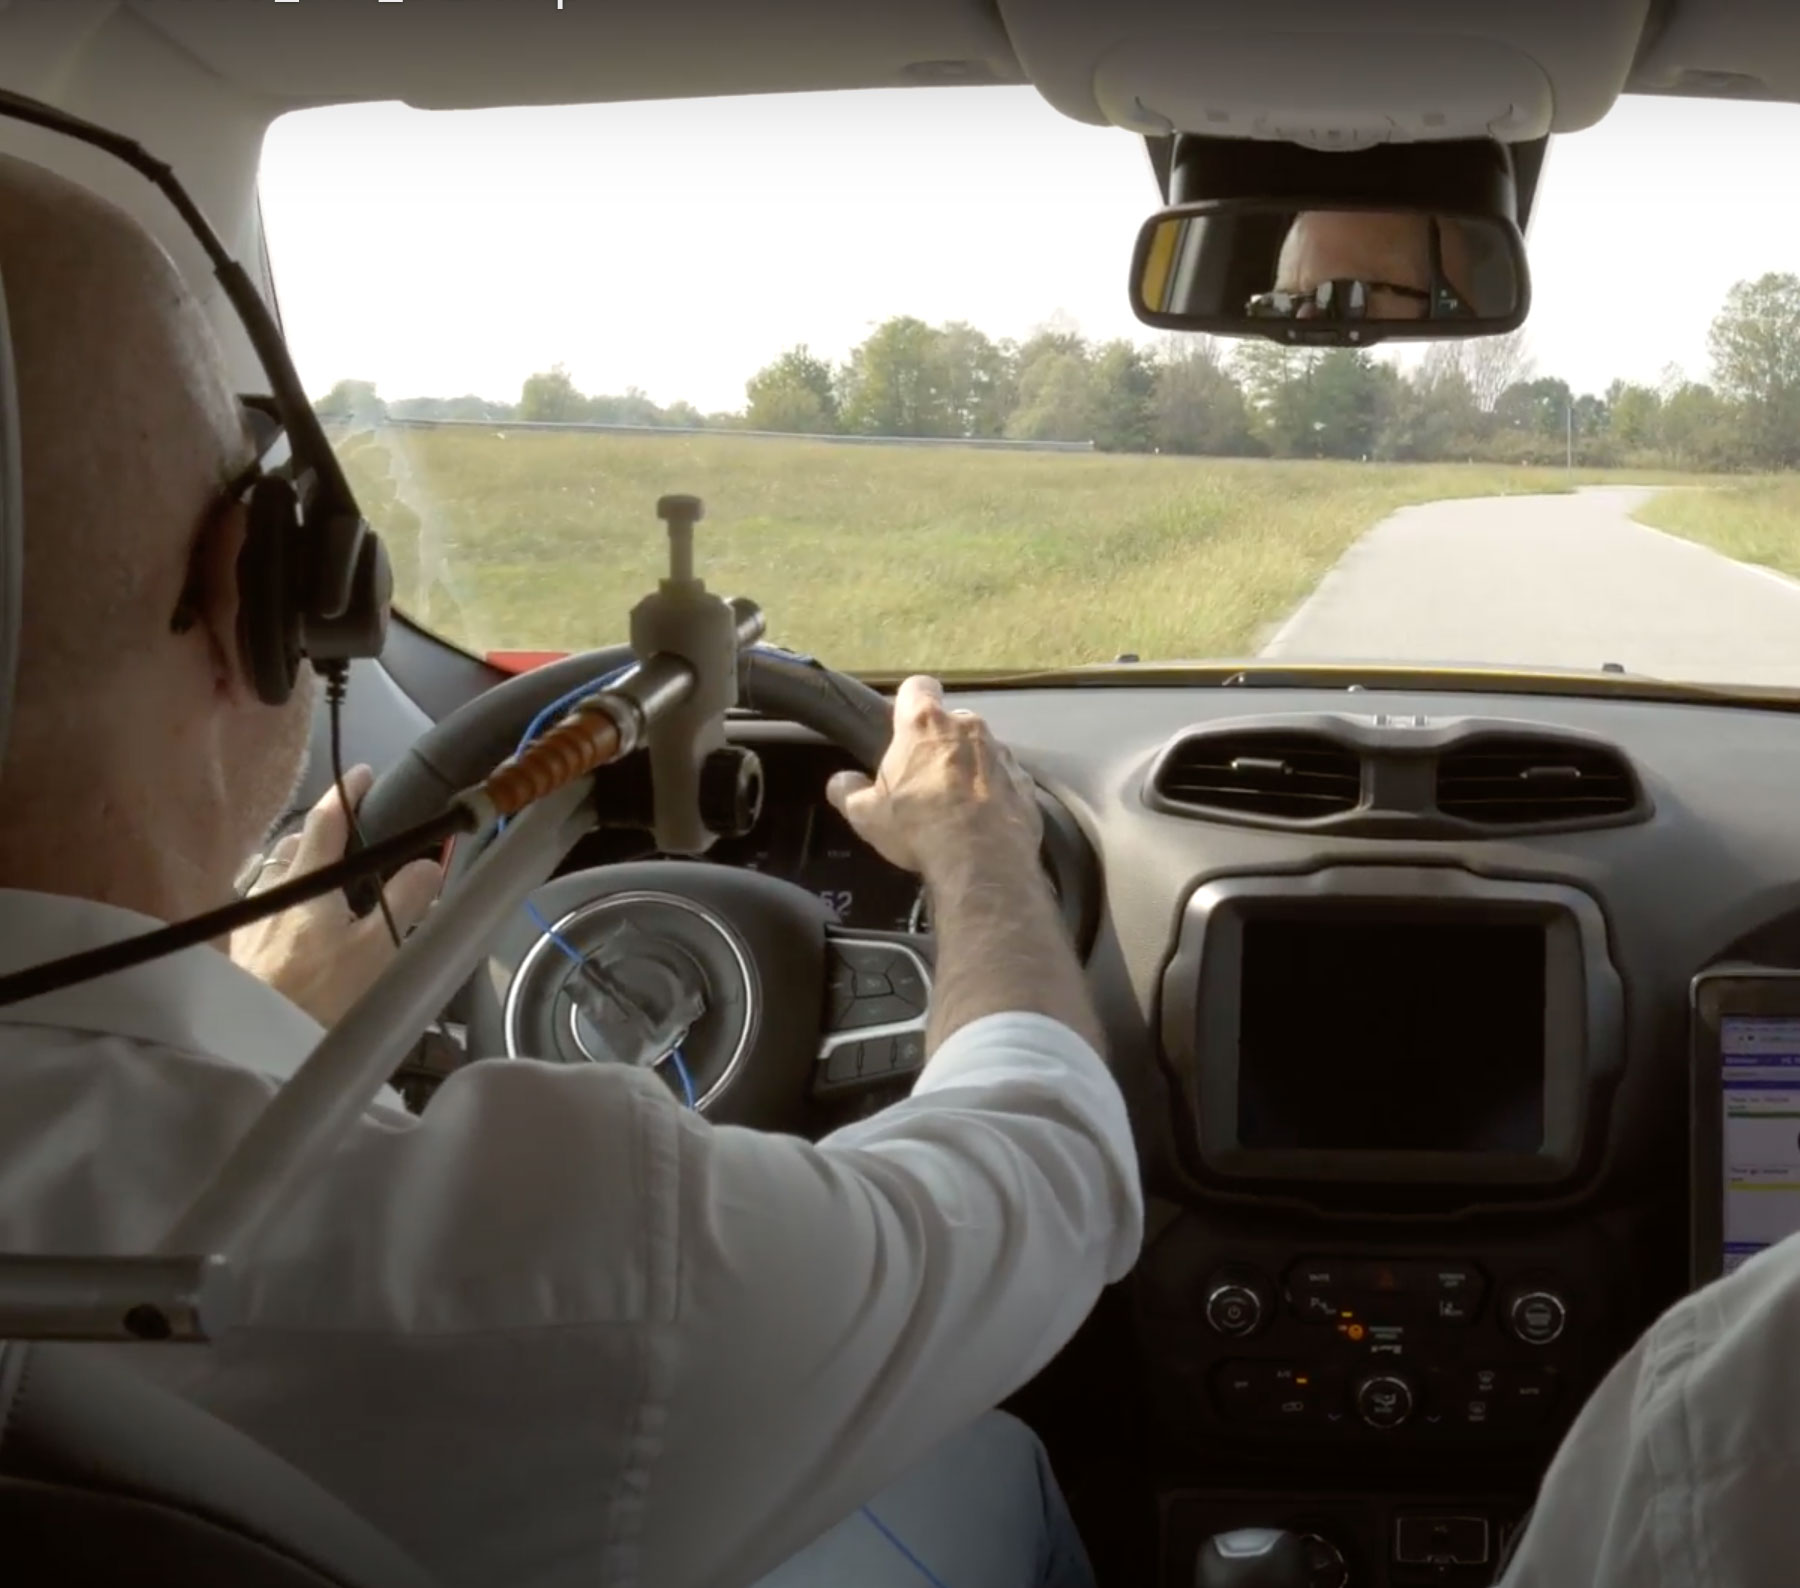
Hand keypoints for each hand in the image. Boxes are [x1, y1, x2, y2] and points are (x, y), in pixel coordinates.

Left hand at [230, 765, 443, 1025]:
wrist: (253, 1046)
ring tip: (330, 882)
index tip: (363, 773)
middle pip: (295, 846)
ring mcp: (249, 924)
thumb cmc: (320, 994)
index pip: (326, 821)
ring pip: (277, 878)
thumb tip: (427, 863)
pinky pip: (267, 910)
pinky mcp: (240, 954)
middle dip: (322, 833)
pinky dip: (289, 903)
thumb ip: (405, 901)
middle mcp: (269, 893)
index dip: (347, 793)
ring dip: (303, 868)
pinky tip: (302, 929)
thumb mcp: (378, 950)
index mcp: (305, 882)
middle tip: (353, 838)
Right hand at [826, 675, 1041, 880]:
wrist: (982, 859)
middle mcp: (967, 726)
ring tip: (959, 804)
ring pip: (982, 748)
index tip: (904, 724)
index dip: (911, 701)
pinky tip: (985, 819)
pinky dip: (996, 791)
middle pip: (952, 721)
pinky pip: (1006, 777)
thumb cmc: (917, 826)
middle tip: (927, 776)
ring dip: (971, 766)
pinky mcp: (1025, 780)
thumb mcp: (866, 815)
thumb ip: (848, 791)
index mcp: (924, 723)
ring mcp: (1001, 752)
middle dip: (941, 742)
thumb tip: (840, 782)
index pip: (918, 687)